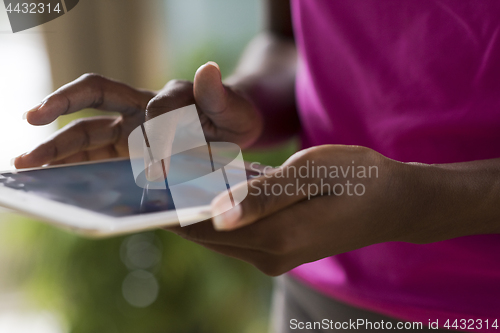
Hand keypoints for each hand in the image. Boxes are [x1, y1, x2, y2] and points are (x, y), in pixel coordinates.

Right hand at [15, 61, 262, 167]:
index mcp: (170, 96)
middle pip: (96, 97)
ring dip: (57, 143)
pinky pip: (96, 151)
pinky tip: (54, 176)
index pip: (155, 112)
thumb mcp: (234, 108)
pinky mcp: (128, 146)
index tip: (158, 171)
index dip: (156, 140)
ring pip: (88, 129)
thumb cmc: (232, 115)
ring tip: (26, 161)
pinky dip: (75, 163)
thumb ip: (219, 96)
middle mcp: (143, 107)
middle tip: (30, 121)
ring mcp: (132, 127)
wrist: (230, 124)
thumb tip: (207, 70)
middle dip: (63, 106)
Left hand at [169, 145, 424, 275]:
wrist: (396, 203)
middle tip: (159, 171)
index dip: (170, 205)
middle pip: (205, 232)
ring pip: (219, 232)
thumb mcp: (310, 173)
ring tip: (182, 174)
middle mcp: (270, 256)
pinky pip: (238, 230)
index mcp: (275, 237)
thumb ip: (262, 195)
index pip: (202, 227)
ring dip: (200, 207)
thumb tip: (214, 214)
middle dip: (179, 205)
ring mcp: (276, 257)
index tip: (146, 182)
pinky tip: (217, 185)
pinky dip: (222, 210)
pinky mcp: (281, 249)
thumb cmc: (357, 178)